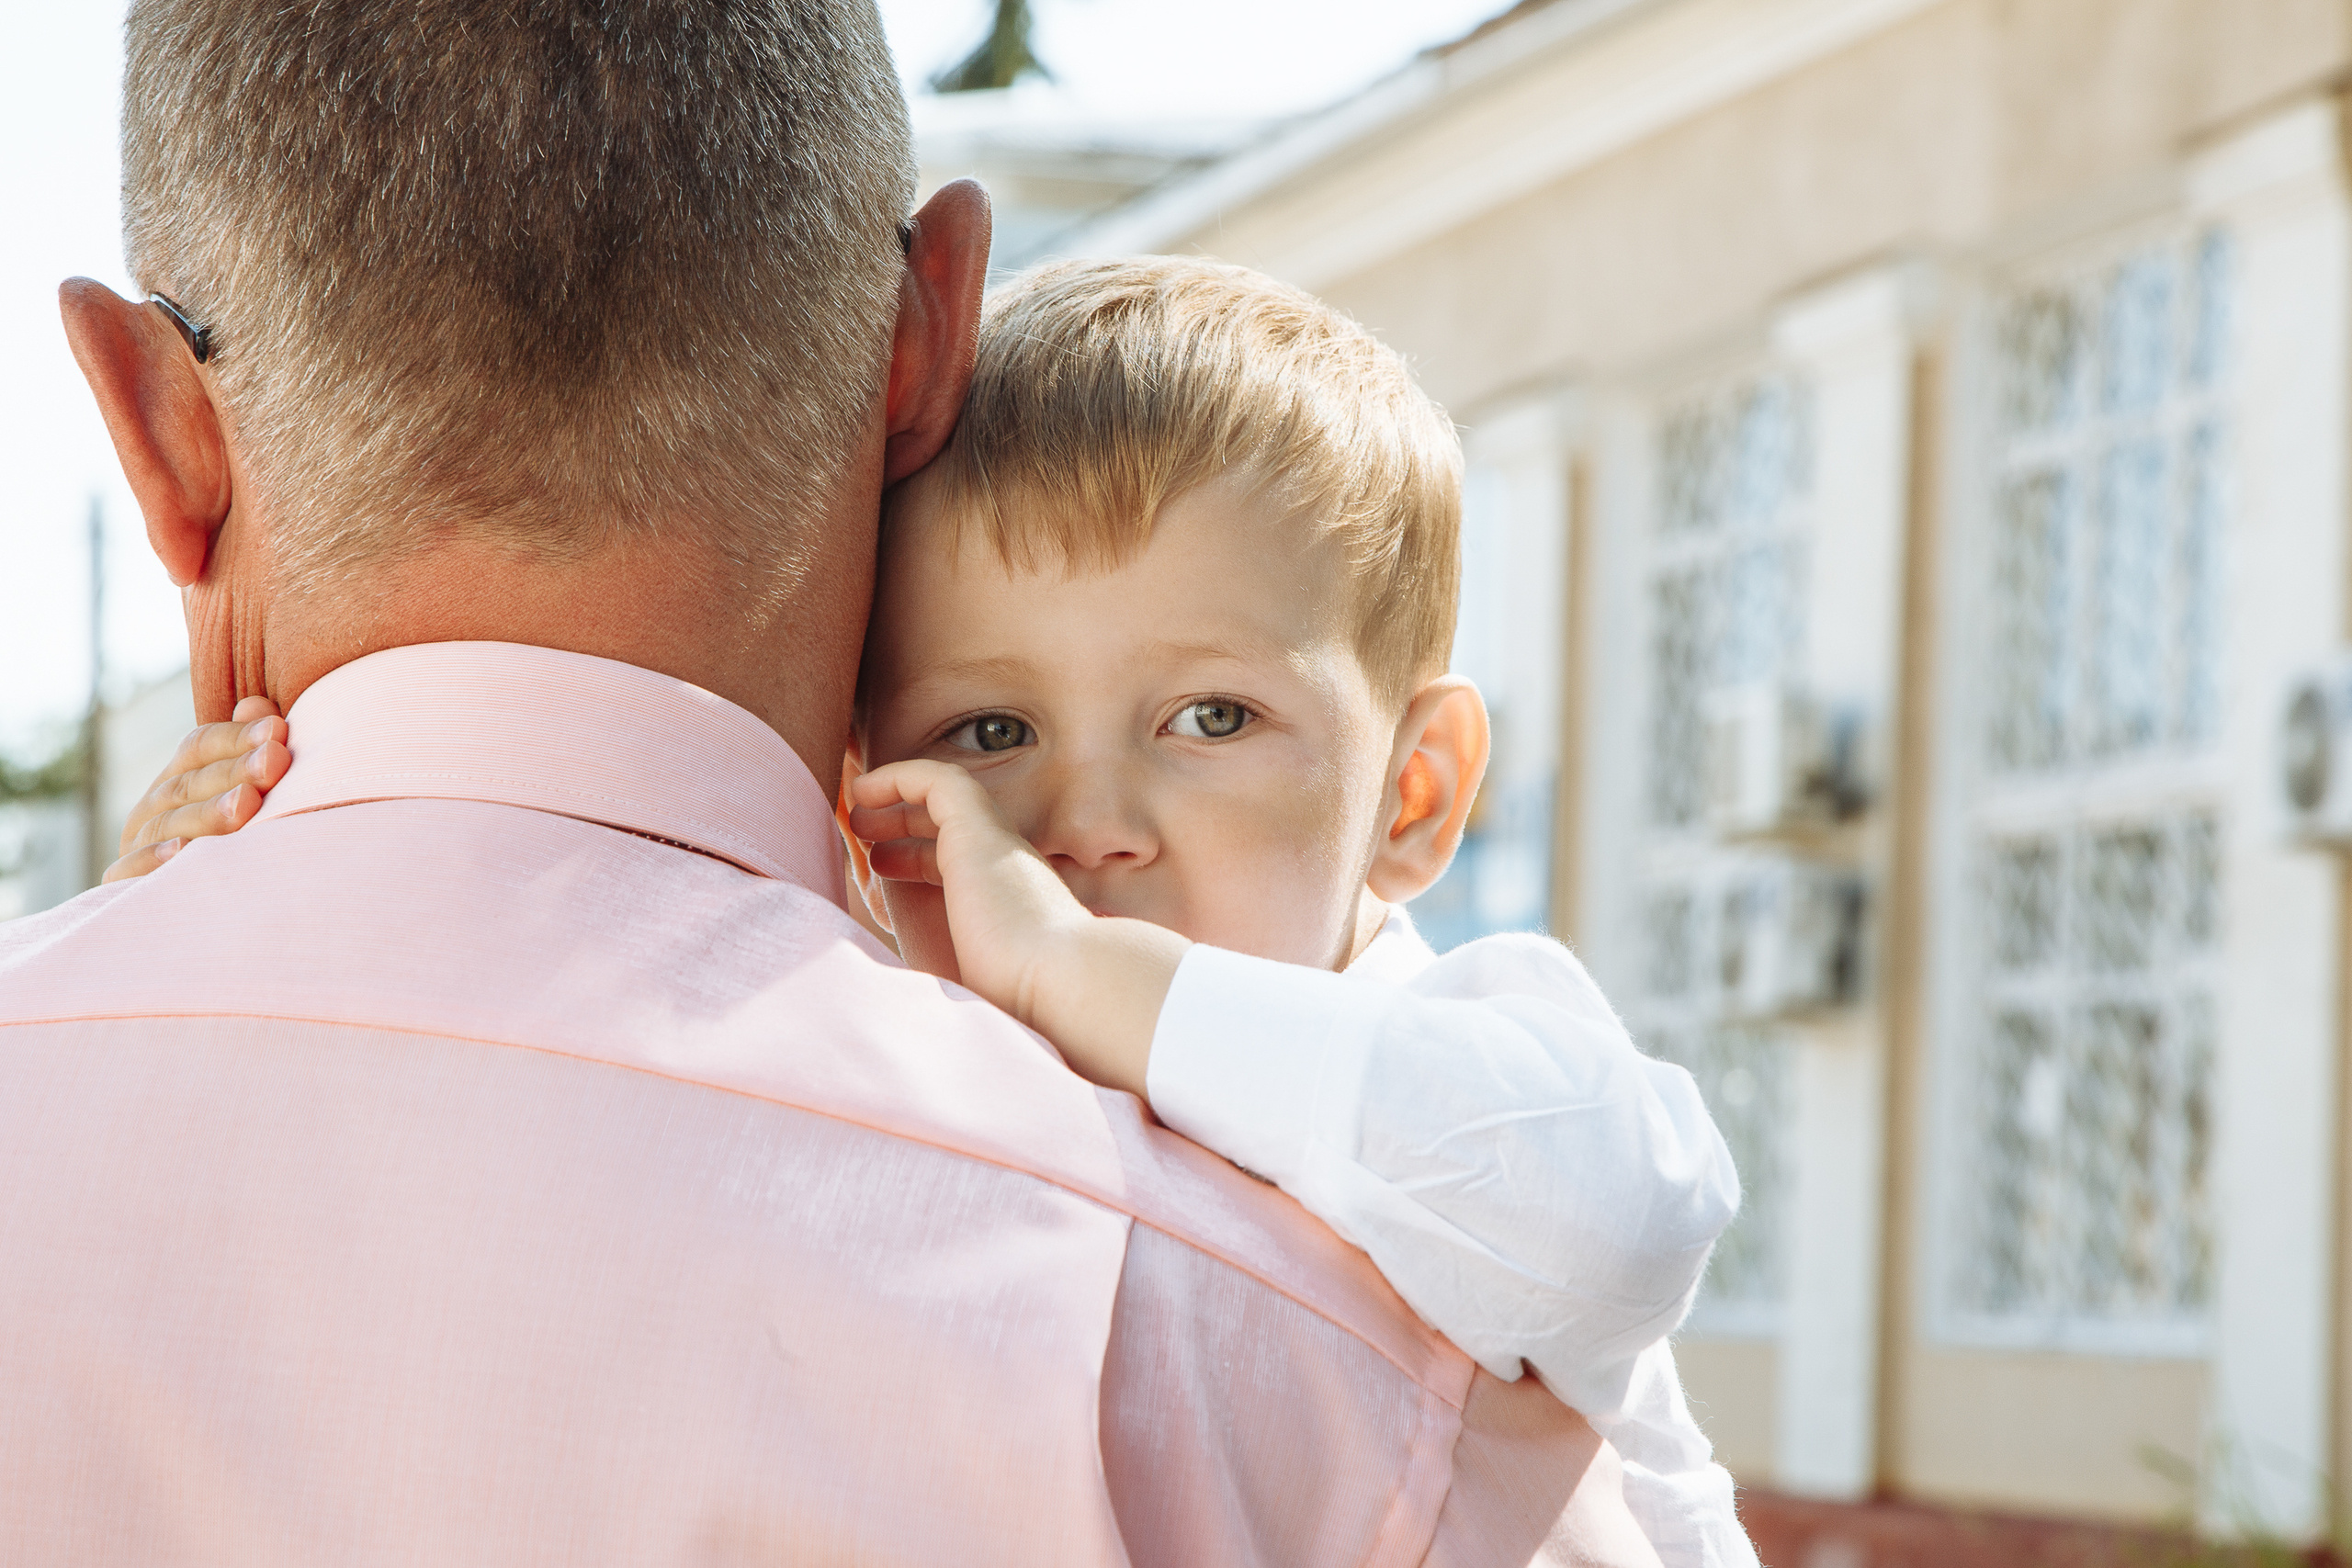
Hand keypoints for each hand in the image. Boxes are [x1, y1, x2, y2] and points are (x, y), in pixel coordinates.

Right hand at [106, 695, 289, 882]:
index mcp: (178, 780)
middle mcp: (153, 809)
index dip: (236, 737)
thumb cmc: (247, 841)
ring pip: (168, 824)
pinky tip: (182, 853)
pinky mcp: (124, 887)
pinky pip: (128, 874)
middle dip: (235, 771)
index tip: (279, 731)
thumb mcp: (251, 792)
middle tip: (275, 762)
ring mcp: (136, 846)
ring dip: (207, 813)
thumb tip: (258, 707)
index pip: (198, 748)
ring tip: (247, 804)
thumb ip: (254, 748)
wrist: (212, 915)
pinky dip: (152, 861)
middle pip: (189, 784)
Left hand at [848, 759, 1188, 1097]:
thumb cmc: (1014, 1007)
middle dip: (905, 825)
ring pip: (945, 797)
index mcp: (1007, 903)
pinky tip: (863, 792)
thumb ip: (934, 972)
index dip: (916, 860)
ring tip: (857, 809)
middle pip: (950, 829)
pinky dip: (899, 777)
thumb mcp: (964, 987)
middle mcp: (1006, 867)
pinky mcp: (980, 829)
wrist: (1060, 985)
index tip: (881, 868)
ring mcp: (997, 845)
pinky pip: (936, 780)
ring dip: (899, 798)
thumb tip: (891, 976)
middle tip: (866, 833)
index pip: (959, 865)